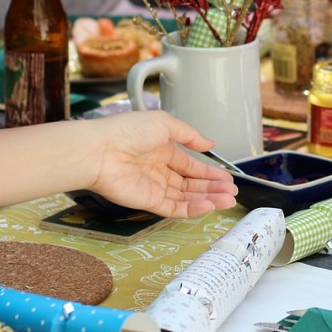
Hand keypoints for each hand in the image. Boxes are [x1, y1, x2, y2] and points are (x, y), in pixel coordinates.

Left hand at [86, 111, 237, 218]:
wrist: (99, 151)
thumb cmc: (127, 131)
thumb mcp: (164, 123)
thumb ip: (190, 135)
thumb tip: (210, 144)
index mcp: (162, 149)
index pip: (190, 165)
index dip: (210, 172)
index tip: (227, 178)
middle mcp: (158, 169)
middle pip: (191, 183)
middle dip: (213, 188)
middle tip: (232, 192)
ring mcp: (154, 187)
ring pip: (186, 197)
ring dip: (208, 199)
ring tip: (228, 200)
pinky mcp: (148, 202)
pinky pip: (174, 208)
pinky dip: (192, 209)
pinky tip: (209, 206)